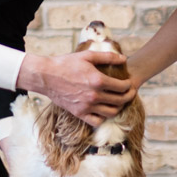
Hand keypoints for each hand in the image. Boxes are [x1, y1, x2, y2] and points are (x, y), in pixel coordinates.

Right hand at [17, 49, 134, 124]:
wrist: (46, 76)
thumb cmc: (66, 63)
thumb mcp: (87, 56)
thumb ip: (107, 57)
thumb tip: (124, 58)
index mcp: (98, 81)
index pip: (122, 87)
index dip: (129, 85)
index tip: (129, 83)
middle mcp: (94, 96)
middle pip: (120, 101)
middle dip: (128, 96)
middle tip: (130, 92)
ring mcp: (86, 106)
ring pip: (111, 113)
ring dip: (119, 107)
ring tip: (119, 101)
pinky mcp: (79, 113)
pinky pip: (97, 121)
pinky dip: (104, 117)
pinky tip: (104, 110)